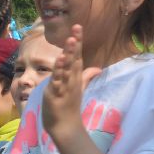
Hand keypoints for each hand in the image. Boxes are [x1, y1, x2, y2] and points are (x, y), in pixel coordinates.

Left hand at [41, 25, 100, 144]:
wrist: (65, 126)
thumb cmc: (69, 106)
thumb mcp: (78, 88)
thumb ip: (87, 76)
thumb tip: (98, 68)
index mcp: (76, 76)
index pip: (78, 56)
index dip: (78, 42)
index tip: (78, 27)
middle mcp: (72, 79)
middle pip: (74, 59)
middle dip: (75, 44)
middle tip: (77, 29)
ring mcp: (65, 86)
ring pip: (67, 68)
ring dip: (69, 55)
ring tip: (71, 41)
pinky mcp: (56, 93)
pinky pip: (58, 80)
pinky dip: (59, 71)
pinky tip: (59, 61)